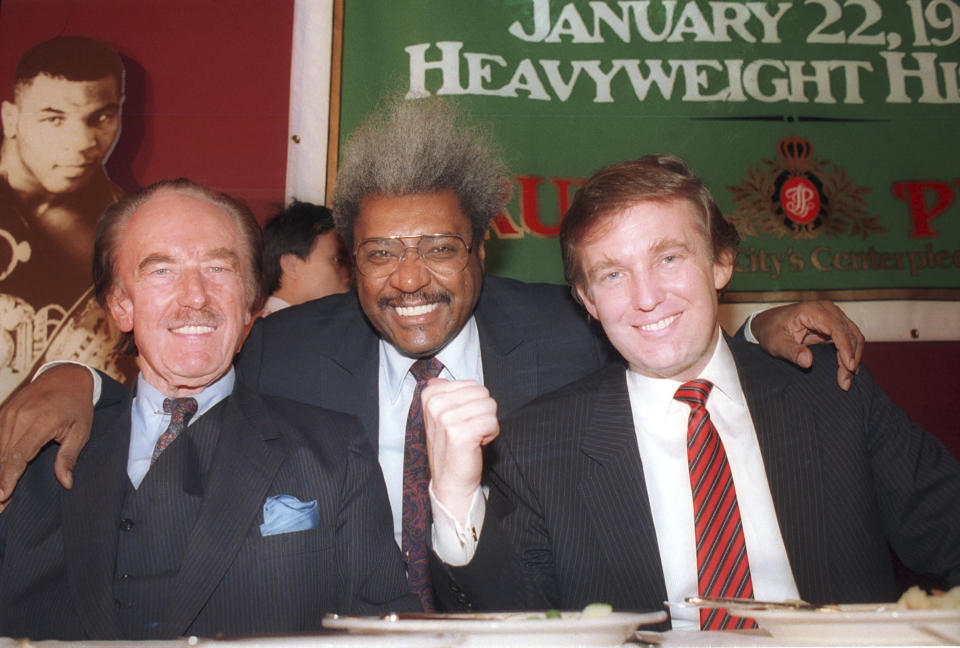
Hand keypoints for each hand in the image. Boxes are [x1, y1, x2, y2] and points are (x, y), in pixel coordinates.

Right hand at [0, 365, 95, 509]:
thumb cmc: (77, 405)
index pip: (19, 455)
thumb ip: (69, 457)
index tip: (3, 496)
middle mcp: (20, 417)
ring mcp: (9, 413)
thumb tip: (66, 483)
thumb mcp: (81, 431)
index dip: (9, 477)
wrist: (65, 376)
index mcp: (41, 422)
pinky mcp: (3, 412)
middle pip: (3, 455)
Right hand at [422, 379, 497, 523]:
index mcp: (430, 396)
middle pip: (483, 393)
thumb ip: (443, 394)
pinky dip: (491, 434)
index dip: (473, 403)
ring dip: (487, 424)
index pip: (472, 384)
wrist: (450, 481)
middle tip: (469, 430)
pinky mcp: (460, 433)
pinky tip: (477, 444)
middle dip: (482, 412)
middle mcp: (435, 405)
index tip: (462, 420)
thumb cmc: (451, 447)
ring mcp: (446, 419)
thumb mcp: (440, 417)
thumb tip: (439, 379)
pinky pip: (492, 422)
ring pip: (490, 406)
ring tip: (473, 437)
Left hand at [751, 300, 863, 390]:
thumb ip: (791, 352)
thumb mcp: (776, 344)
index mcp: (811, 310)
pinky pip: (849, 338)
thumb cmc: (770, 332)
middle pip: (849, 333)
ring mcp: (832, 315)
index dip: (846, 348)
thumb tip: (808, 362)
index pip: (837, 328)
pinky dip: (850, 353)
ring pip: (853, 336)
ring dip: (853, 357)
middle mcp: (826, 309)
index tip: (849, 368)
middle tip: (845, 381)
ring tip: (846, 379)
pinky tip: (848, 369)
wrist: (766, 323)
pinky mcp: (833, 324)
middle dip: (851, 357)